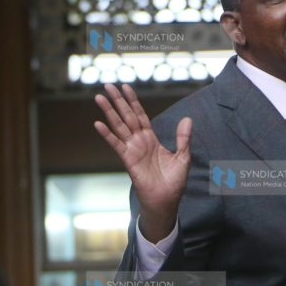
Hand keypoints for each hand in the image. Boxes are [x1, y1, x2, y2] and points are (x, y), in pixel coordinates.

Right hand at [93, 84, 191, 241]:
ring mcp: (132, 149)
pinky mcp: (128, 160)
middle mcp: (139, 141)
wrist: (166, 200)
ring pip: (119, 126)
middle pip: (126, 116)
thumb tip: (188, 119)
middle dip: (117, 100)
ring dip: (109, 112)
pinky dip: (107, 134)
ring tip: (99, 97)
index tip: (125, 87)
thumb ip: (184, 138)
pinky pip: (116, 144)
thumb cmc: (174, 182)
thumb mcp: (183, 156)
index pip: (140, 115)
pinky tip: (98, 123)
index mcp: (151, 138)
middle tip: (107, 85)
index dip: (133, 101)